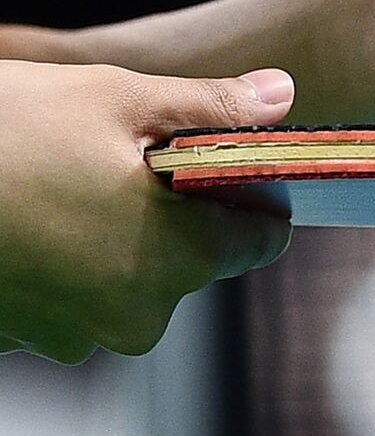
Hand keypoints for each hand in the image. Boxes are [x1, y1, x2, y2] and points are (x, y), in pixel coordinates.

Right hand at [0, 61, 295, 363]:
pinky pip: (72, 293)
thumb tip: (284, 97)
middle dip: (171, 212)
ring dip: (113, 235)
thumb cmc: (2, 131)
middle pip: (195, 260)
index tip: (218, 162)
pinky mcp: (25, 338)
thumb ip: (212, 108)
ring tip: (58, 180)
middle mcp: (140, 316)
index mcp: (181, 258)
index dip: (250, 195)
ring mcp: (78, 336)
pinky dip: (63, 258)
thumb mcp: (116, 98)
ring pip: (130, 277)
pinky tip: (25, 214)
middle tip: (117, 157)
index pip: (263, 239)